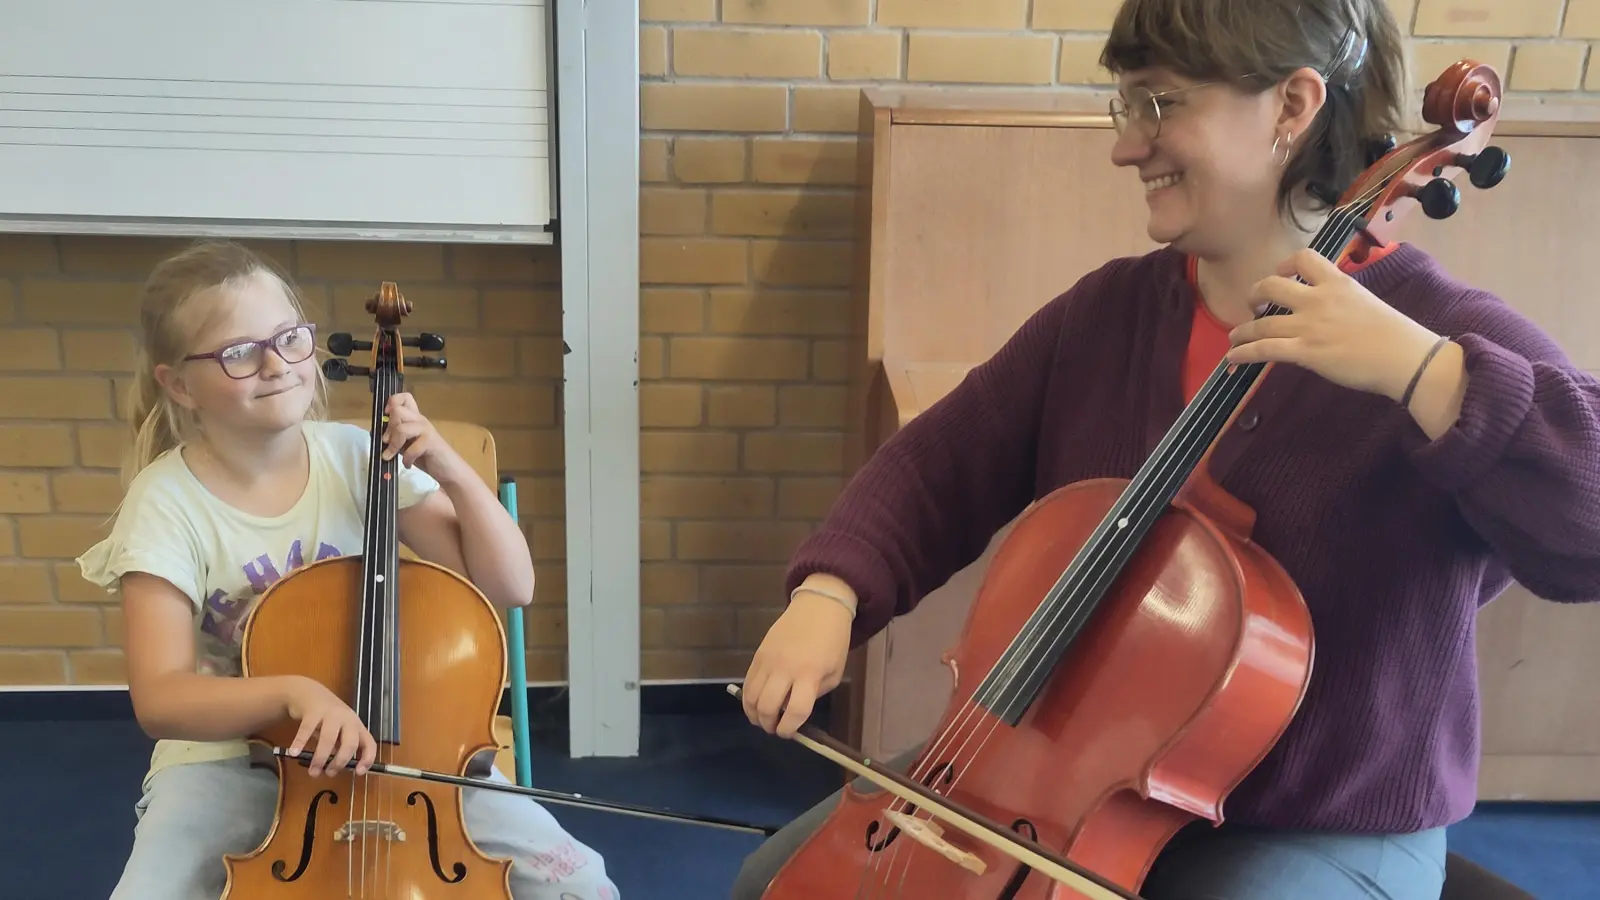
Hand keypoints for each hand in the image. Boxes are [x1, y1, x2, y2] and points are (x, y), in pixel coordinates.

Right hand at [281, 676, 376, 776]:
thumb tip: (337, 767)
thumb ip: (340, 746)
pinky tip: (294, 753)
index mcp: (356, 726)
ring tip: (313, 771)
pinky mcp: (314, 710)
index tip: (359, 772)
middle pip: (350, 743)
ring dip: (320, 758)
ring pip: (329, 738)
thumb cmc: (326, 717)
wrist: (309, 692)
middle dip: (340, 762)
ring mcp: (331, 714)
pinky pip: (307, 729)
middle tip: (329, 773)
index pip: (369, 743)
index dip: (367, 758)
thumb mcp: (338, 731)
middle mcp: (347, 719)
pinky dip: (300, 742)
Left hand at [382, 392, 466, 482]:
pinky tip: (408, 465)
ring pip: (401, 428)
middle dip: (388, 428)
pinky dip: (406, 459)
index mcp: (415, 418)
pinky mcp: (430, 442)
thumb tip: (376, 433)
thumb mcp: (406, 445)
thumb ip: (395, 437)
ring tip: (391, 455)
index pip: (405, 397)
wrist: (449, 470)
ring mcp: (426, 430)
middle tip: (387, 442)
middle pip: (398, 410)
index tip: (386, 416)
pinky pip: (411, 448)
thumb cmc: (427, 457)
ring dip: (393, 444)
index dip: (392, 402)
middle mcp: (420, 420)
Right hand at [741, 589, 853, 738]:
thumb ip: (814, 694)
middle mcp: (785, 668)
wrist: (819, 606)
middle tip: (774, 728)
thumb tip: (793, 710)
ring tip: (762, 719)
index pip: (795, 711)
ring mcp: (768, 660)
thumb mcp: (834, 672)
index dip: (789, 729)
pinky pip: (747, 682)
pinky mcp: (758, 654)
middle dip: (768, 725)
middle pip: (767, 707)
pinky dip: (748, 698)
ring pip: (751, 697)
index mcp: (809, 674)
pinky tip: (755, 704)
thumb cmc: (833, 641)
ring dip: (754, 714)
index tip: (788, 733)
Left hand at [1226, 249, 1447, 401]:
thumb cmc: (1394, 333)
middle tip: (1253, 305)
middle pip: (1270, 286)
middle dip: (1255, 294)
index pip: (1303, 257)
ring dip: (1242, 331)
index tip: (1280, 274)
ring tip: (1234, 338)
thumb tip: (1328, 310)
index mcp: (1337, 282)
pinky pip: (1264, 350)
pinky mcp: (1305, 351)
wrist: (1404, 358)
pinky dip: (1243, 353)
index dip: (1284, 264)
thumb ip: (1341, 300)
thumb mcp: (1365, 301)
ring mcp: (1308, 325)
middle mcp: (1318, 299)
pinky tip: (1233, 358)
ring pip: (1261, 323)